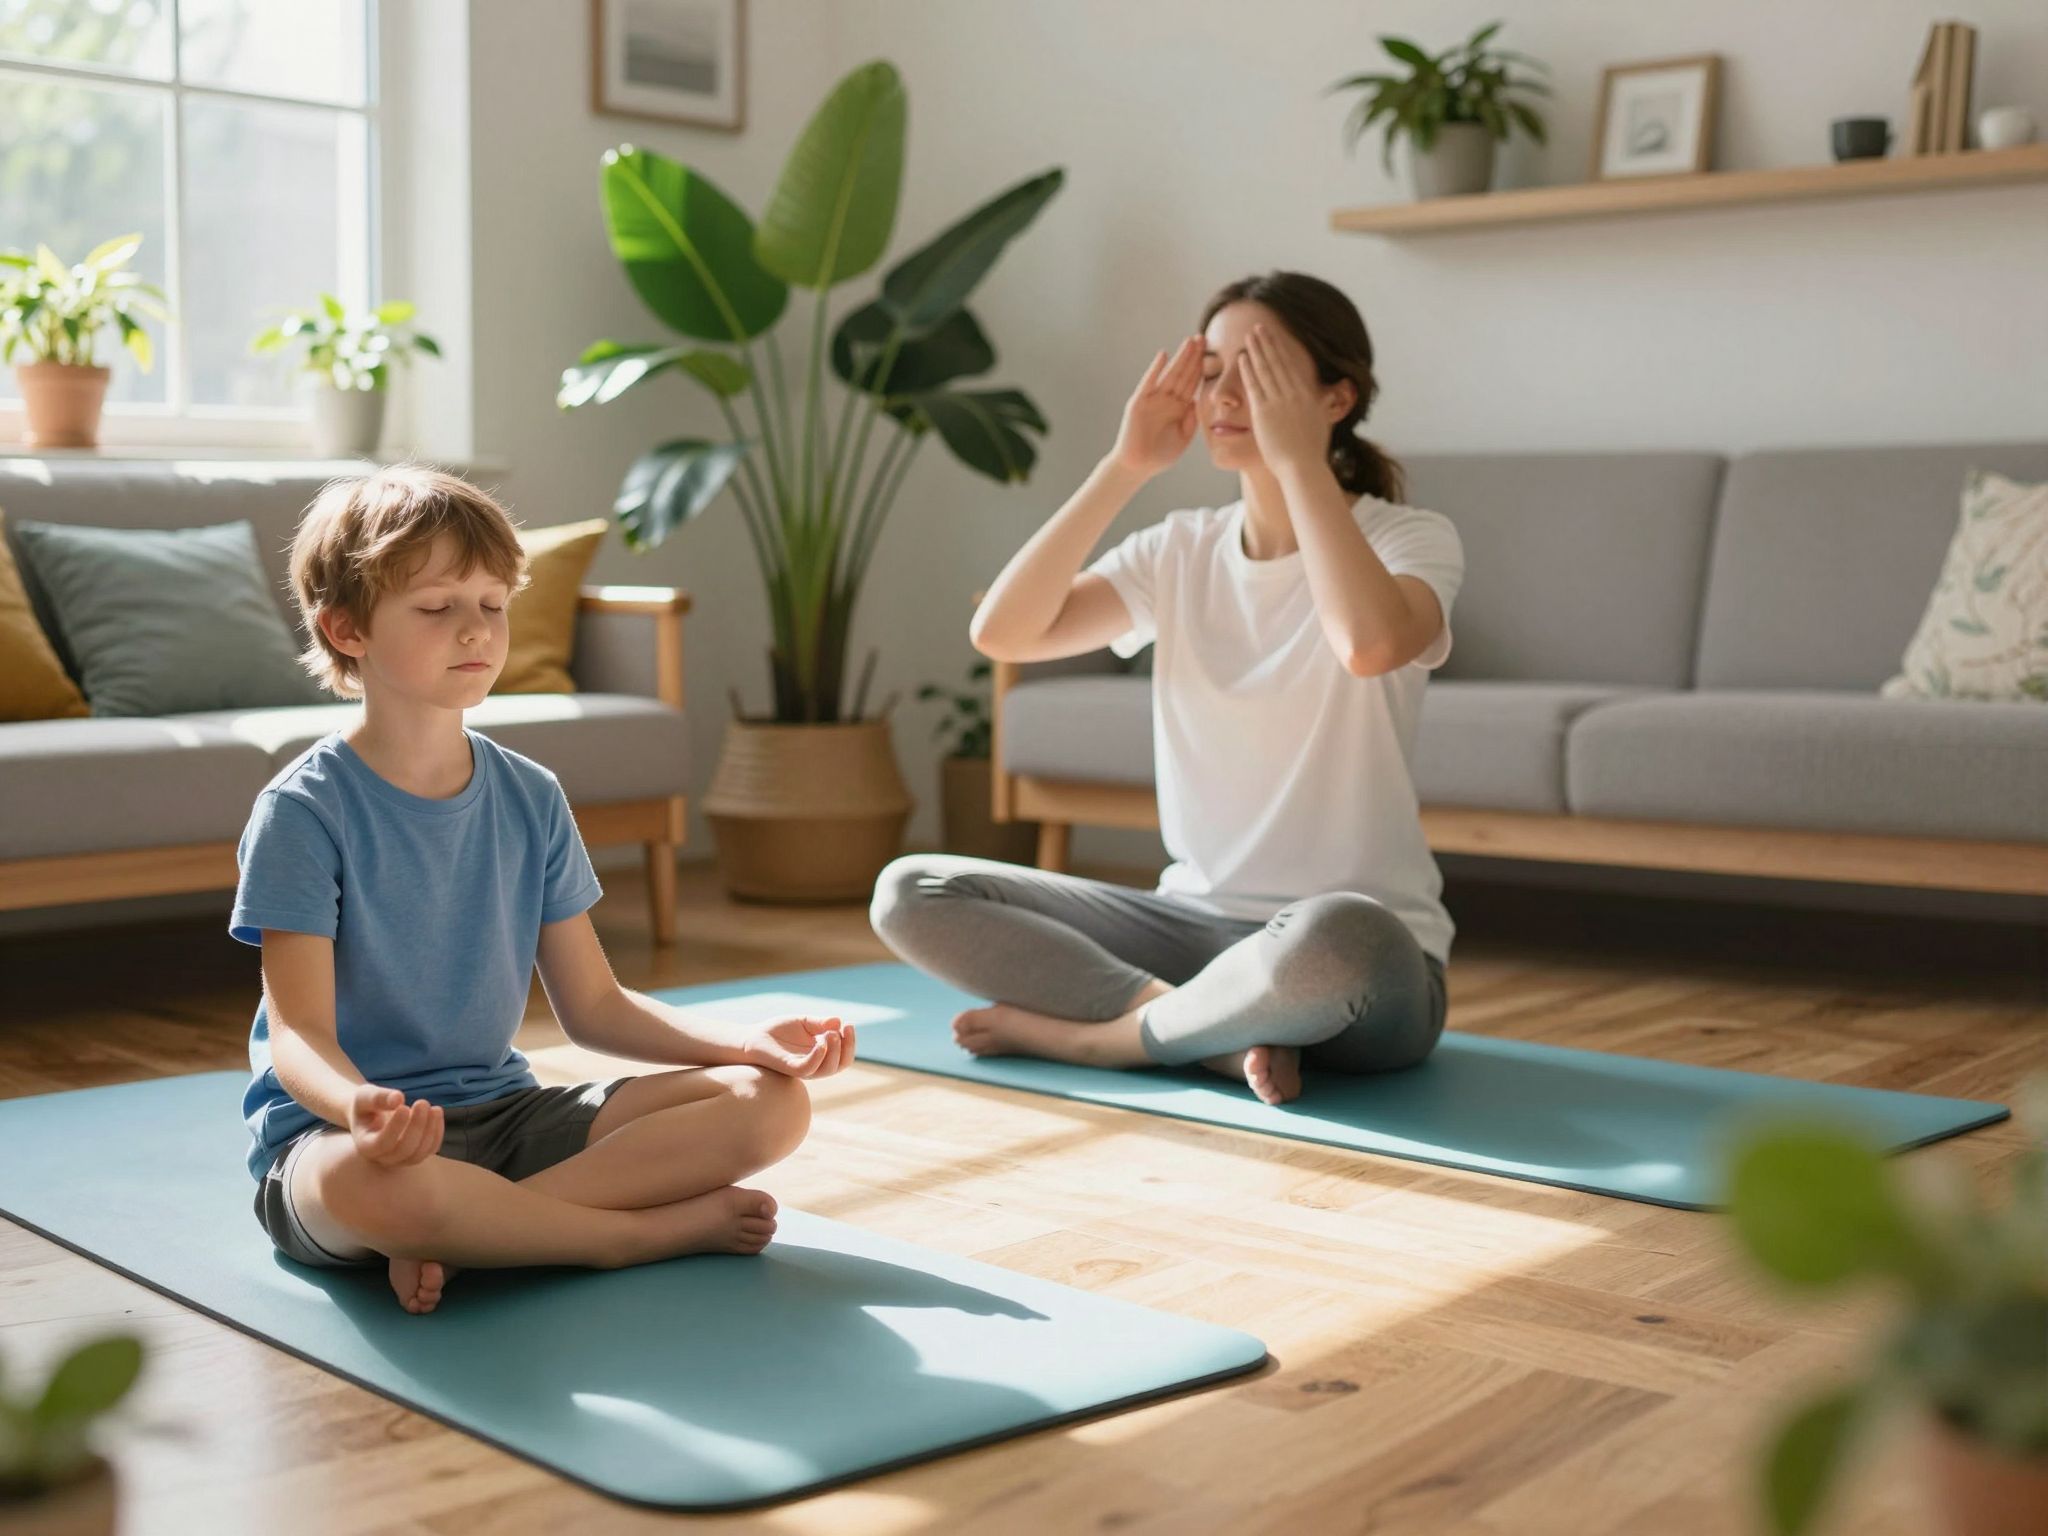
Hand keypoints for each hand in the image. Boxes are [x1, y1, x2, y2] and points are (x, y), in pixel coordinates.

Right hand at [348, 1083, 443, 1166]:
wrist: (372, 1113)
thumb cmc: (366, 1104)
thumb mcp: (365, 1096)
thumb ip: (377, 1097)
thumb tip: (398, 1099)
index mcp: (365, 1146)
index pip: (382, 1144)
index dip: (395, 1127)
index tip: (404, 1107)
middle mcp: (382, 1158)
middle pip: (403, 1150)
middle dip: (416, 1126)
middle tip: (422, 1102)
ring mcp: (400, 1159)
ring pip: (418, 1153)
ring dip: (430, 1130)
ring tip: (434, 1108)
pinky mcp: (415, 1153)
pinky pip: (430, 1149)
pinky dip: (437, 1133)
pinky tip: (436, 1112)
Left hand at [744, 1015, 856, 1078]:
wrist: (753, 1038)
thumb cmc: (778, 1032)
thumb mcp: (804, 1022)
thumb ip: (820, 1023)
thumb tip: (839, 1021)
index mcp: (821, 1055)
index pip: (844, 1056)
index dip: (850, 1043)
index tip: (848, 1025)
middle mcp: (815, 1065)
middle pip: (840, 1065)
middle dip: (847, 1047)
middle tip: (842, 1030)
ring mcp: (803, 1068)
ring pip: (828, 1069)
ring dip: (834, 1051)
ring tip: (831, 1034)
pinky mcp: (790, 1068)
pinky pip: (808, 1068)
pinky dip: (818, 1057)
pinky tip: (820, 1042)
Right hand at [1110, 336, 1200, 476]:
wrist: (1138, 466)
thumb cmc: (1160, 455)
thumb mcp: (1183, 437)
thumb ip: (1191, 420)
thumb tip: (1196, 401)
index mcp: (1179, 407)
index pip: (1193, 382)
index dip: (1202, 368)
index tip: (1214, 351)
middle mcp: (1167, 399)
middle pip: (1183, 373)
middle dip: (1193, 356)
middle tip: (1203, 337)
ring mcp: (1153, 399)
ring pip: (1170, 374)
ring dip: (1179, 358)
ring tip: (1189, 341)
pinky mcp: (1139, 402)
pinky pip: (1149, 382)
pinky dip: (1155, 369)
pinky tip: (1163, 356)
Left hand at [1241, 323, 1333, 479]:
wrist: (1303, 467)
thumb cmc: (1311, 453)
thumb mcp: (1321, 424)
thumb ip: (1321, 407)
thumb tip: (1329, 398)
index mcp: (1307, 396)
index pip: (1292, 367)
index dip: (1282, 350)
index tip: (1275, 338)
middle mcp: (1294, 394)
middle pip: (1278, 362)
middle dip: (1268, 343)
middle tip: (1259, 327)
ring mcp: (1279, 401)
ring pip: (1266, 369)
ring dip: (1257, 350)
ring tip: (1249, 336)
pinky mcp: (1264, 412)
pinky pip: (1254, 385)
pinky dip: (1248, 370)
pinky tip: (1242, 358)